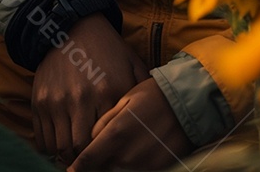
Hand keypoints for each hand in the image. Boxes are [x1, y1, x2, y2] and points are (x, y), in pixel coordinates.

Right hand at [31, 12, 148, 165]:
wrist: (72, 26)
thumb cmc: (107, 49)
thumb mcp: (131, 63)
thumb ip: (142, 90)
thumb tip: (154, 116)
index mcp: (109, 90)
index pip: (108, 138)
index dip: (109, 150)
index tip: (111, 152)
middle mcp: (81, 98)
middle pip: (81, 149)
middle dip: (87, 158)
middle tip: (92, 158)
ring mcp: (57, 100)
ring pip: (60, 148)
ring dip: (68, 155)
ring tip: (77, 153)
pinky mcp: (40, 101)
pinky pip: (42, 139)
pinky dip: (50, 147)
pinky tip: (61, 141)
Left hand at [68, 77, 193, 170]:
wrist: (189, 102)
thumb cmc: (155, 95)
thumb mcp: (125, 100)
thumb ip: (105, 121)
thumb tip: (92, 138)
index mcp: (115, 136)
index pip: (87, 160)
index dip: (76, 167)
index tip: (70, 169)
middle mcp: (126, 156)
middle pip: (100, 171)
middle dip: (95, 165)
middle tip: (95, 155)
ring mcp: (142, 166)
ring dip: (112, 166)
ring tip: (119, 150)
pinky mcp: (156, 170)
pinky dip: (129, 166)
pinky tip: (133, 154)